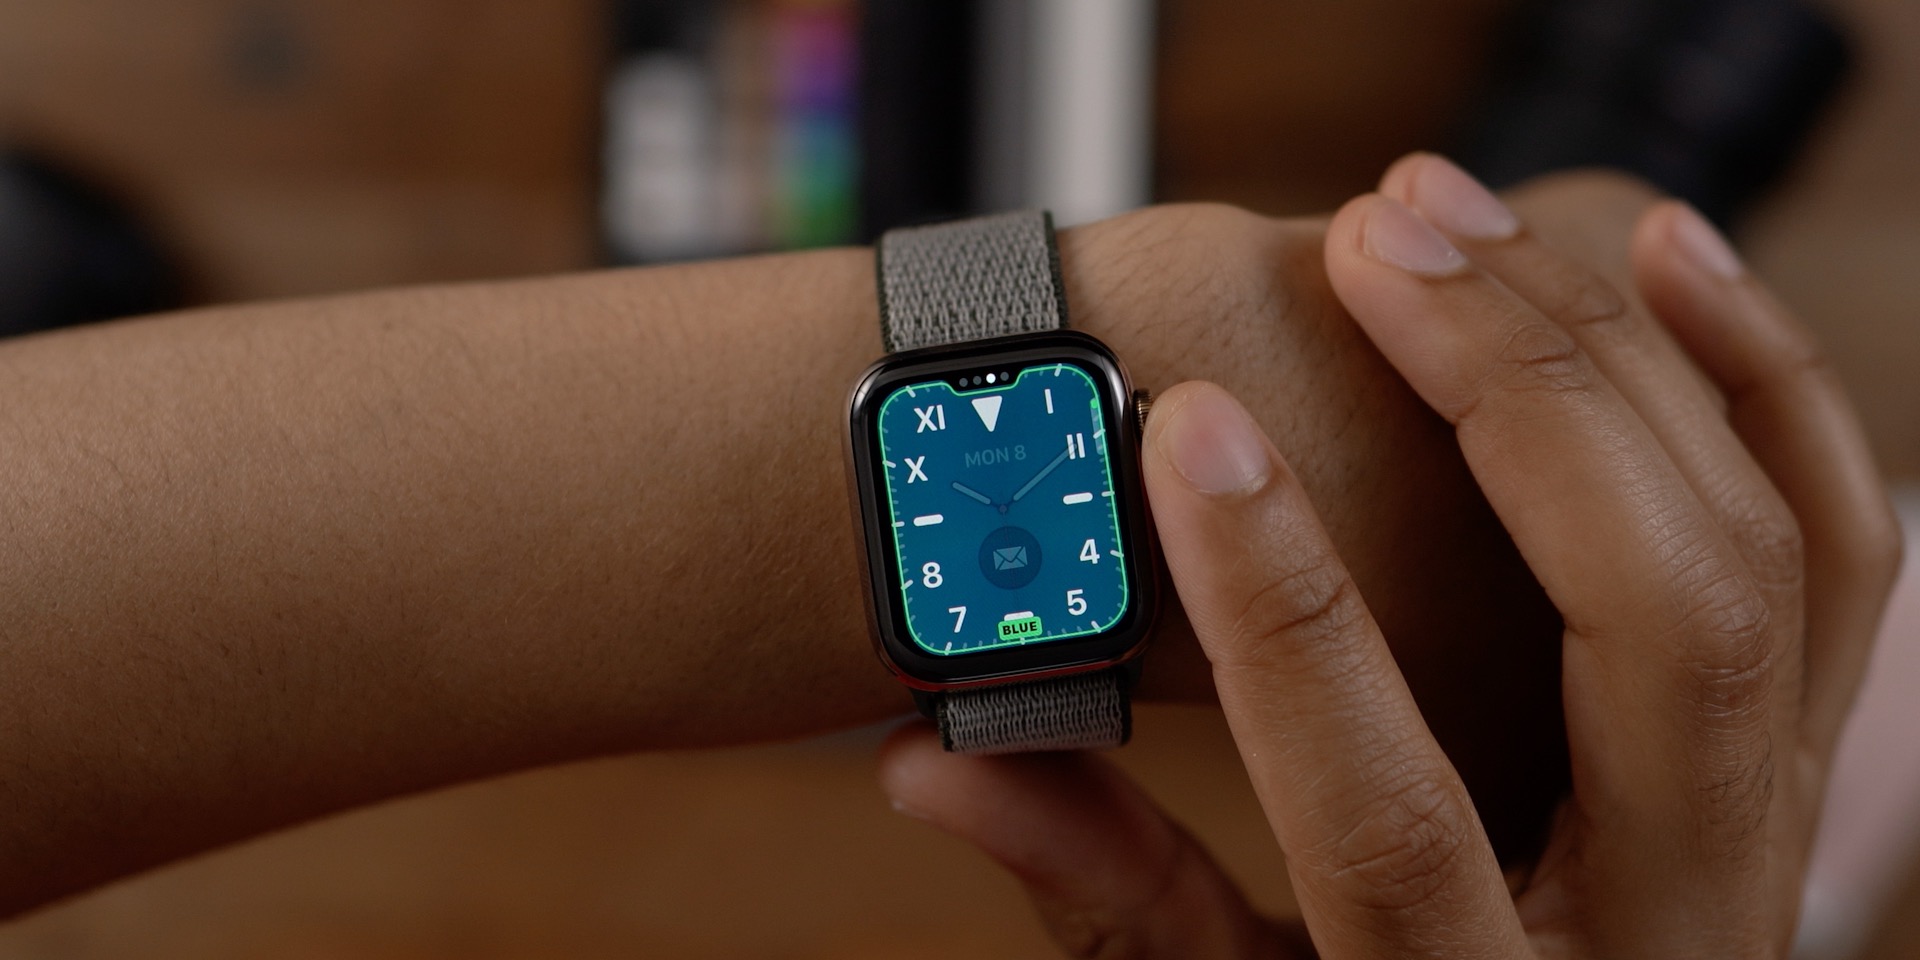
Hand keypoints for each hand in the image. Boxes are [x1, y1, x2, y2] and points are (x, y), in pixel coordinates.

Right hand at [878, 155, 1901, 956]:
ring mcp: (1757, 825)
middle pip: (1665, 628)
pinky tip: (1665, 258)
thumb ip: (1106, 891)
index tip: (1186, 427)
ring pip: (1767, 554)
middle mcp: (1669, 914)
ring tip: (1469, 223)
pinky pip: (1840, 546)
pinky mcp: (1793, 750)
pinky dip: (1763, 381)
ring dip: (1625, 350)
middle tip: (1371, 254)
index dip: (1281, 608)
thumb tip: (930, 759)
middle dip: (1516, 400)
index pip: (1390, 812)